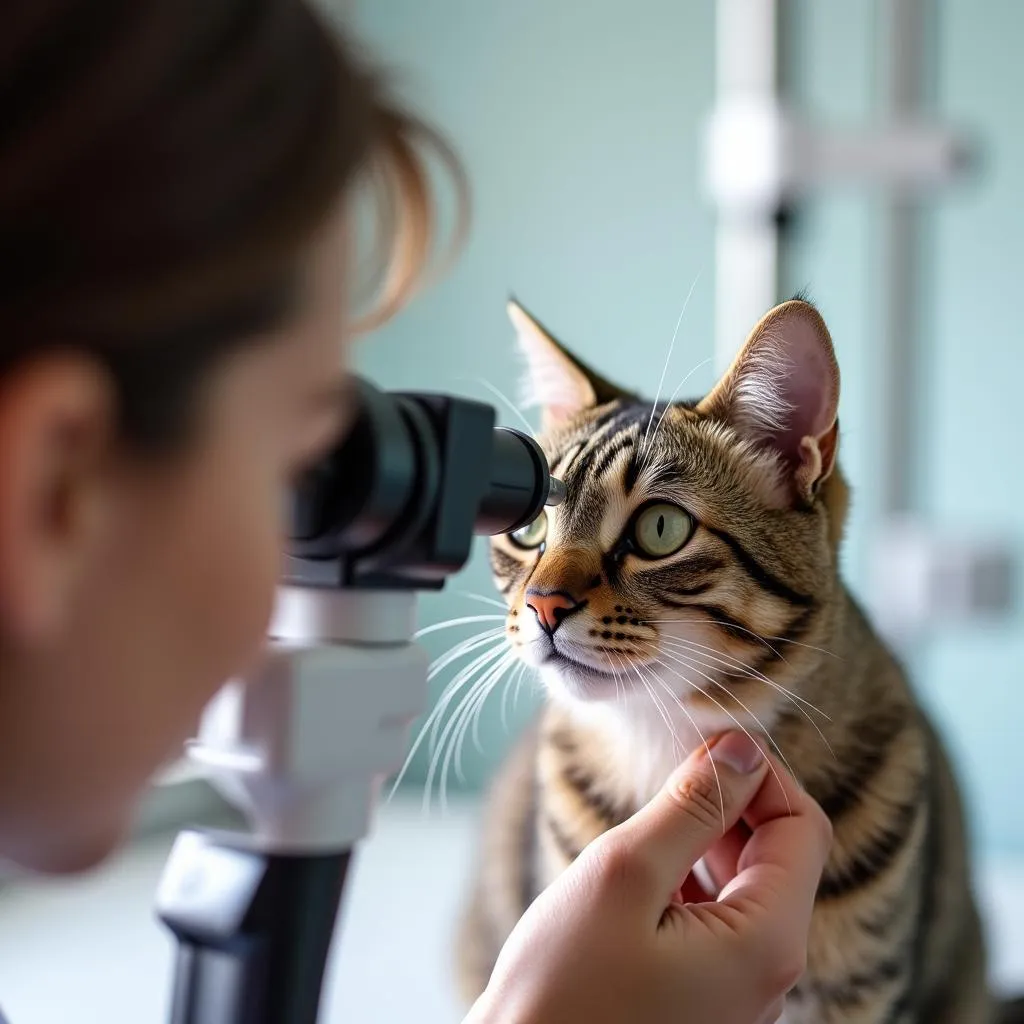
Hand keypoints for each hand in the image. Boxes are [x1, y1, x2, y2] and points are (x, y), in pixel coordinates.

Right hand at [465, 731, 831, 1023]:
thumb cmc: (561, 990)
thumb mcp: (624, 874)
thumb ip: (692, 807)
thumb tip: (740, 748)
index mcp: (766, 944)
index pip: (803, 825)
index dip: (757, 774)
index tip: (698, 748)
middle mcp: (767, 973)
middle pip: (780, 853)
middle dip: (730, 802)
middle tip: (665, 777)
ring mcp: (737, 990)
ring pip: (747, 882)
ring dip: (705, 837)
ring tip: (646, 824)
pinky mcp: (703, 995)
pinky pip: (719, 917)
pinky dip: (689, 876)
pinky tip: (640, 874)